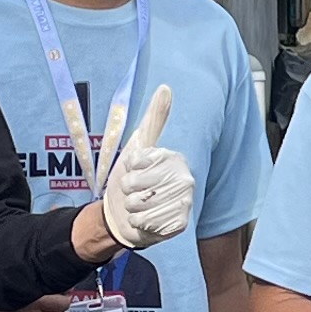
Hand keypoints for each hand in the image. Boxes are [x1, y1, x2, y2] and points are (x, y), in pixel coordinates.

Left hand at [71, 83, 193, 251]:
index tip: (134, 168)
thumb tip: (166, 87)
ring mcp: (184, 203)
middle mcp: (185, 180)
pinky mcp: (178, 224)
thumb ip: (154, 119)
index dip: (129, 167)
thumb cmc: (131, 179)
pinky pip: (147, 223)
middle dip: (128, 189)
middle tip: (134, 190)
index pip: (140, 160)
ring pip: (140, 204)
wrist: (125, 215)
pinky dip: (139, 223)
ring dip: (132, 207)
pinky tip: (144, 220)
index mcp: (175, 159)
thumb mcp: (139, 146)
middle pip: (137, 183)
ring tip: (138, 206)